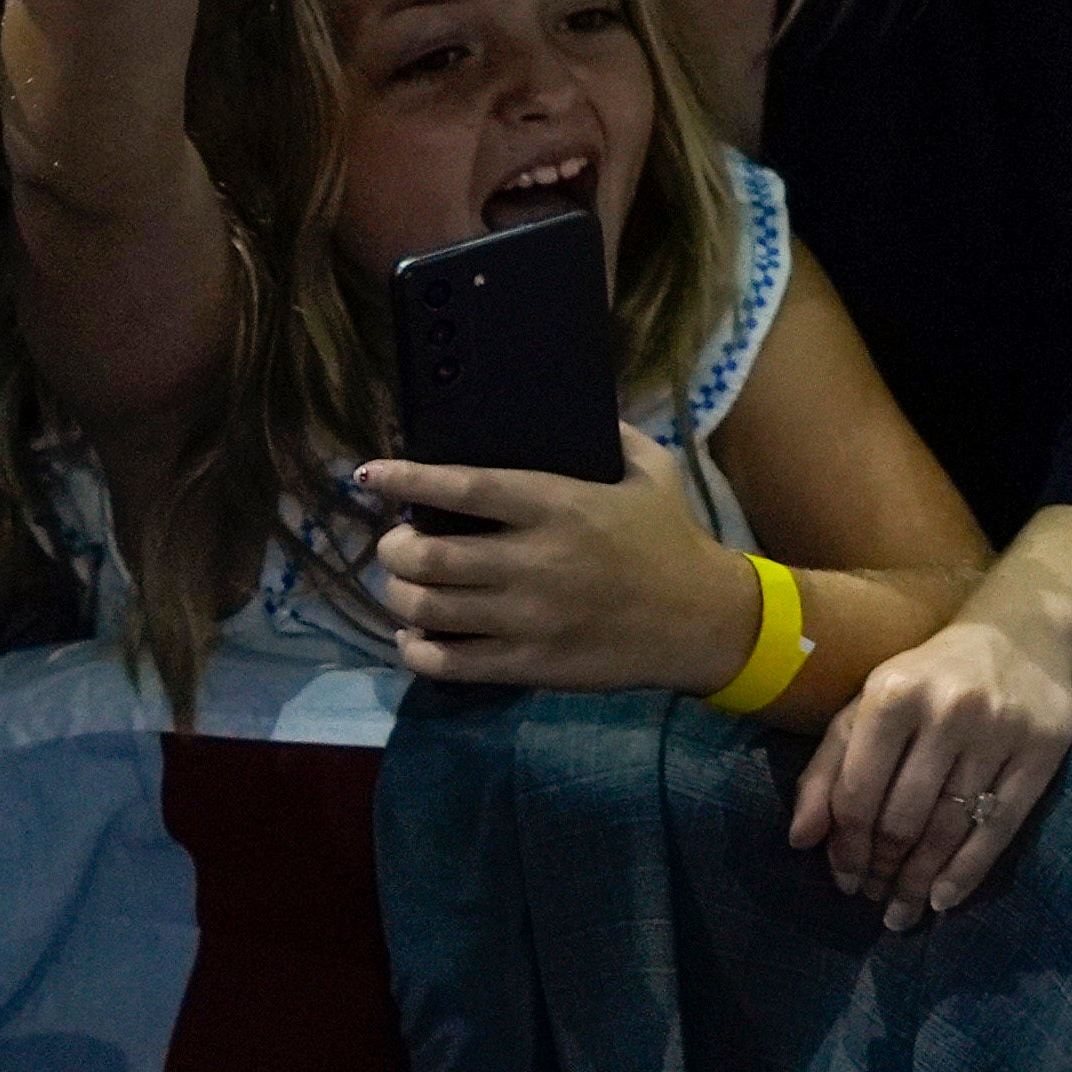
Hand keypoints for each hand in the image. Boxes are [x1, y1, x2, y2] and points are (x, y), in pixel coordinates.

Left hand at [361, 431, 764, 690]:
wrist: (701, 620)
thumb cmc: (671, 538)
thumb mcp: (653, 470)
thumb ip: (611, 436)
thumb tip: (574, 407)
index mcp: (560, 505)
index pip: (465, 489)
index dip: (409, 479)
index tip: (371, 473)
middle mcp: (534, 562)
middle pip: (428, 557)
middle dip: (392, 548)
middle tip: (394, 542)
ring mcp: (527, 619)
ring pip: (428, 609)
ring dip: (400, 595)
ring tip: (404, 585)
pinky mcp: (527, 664)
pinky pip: (447, 663)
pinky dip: (416, 648)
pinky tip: (417, 635)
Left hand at [796, 614, 1071, 927]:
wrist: (1023, 632)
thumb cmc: (929, 678)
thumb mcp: (868, 706)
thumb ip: (827, 768)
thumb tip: (801, 841)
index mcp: (892, 693)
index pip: (858, 794)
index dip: (846, 848)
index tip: (844, 881)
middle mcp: (947, 708)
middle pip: (903, 818)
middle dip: (883, 870)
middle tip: (876, 898)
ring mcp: (1000, 728)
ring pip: (949, 829)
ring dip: (919, 881)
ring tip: (903, 911)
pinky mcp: (1043, 748)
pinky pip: (999, 827)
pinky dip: (968, 872)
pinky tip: (944, 899)